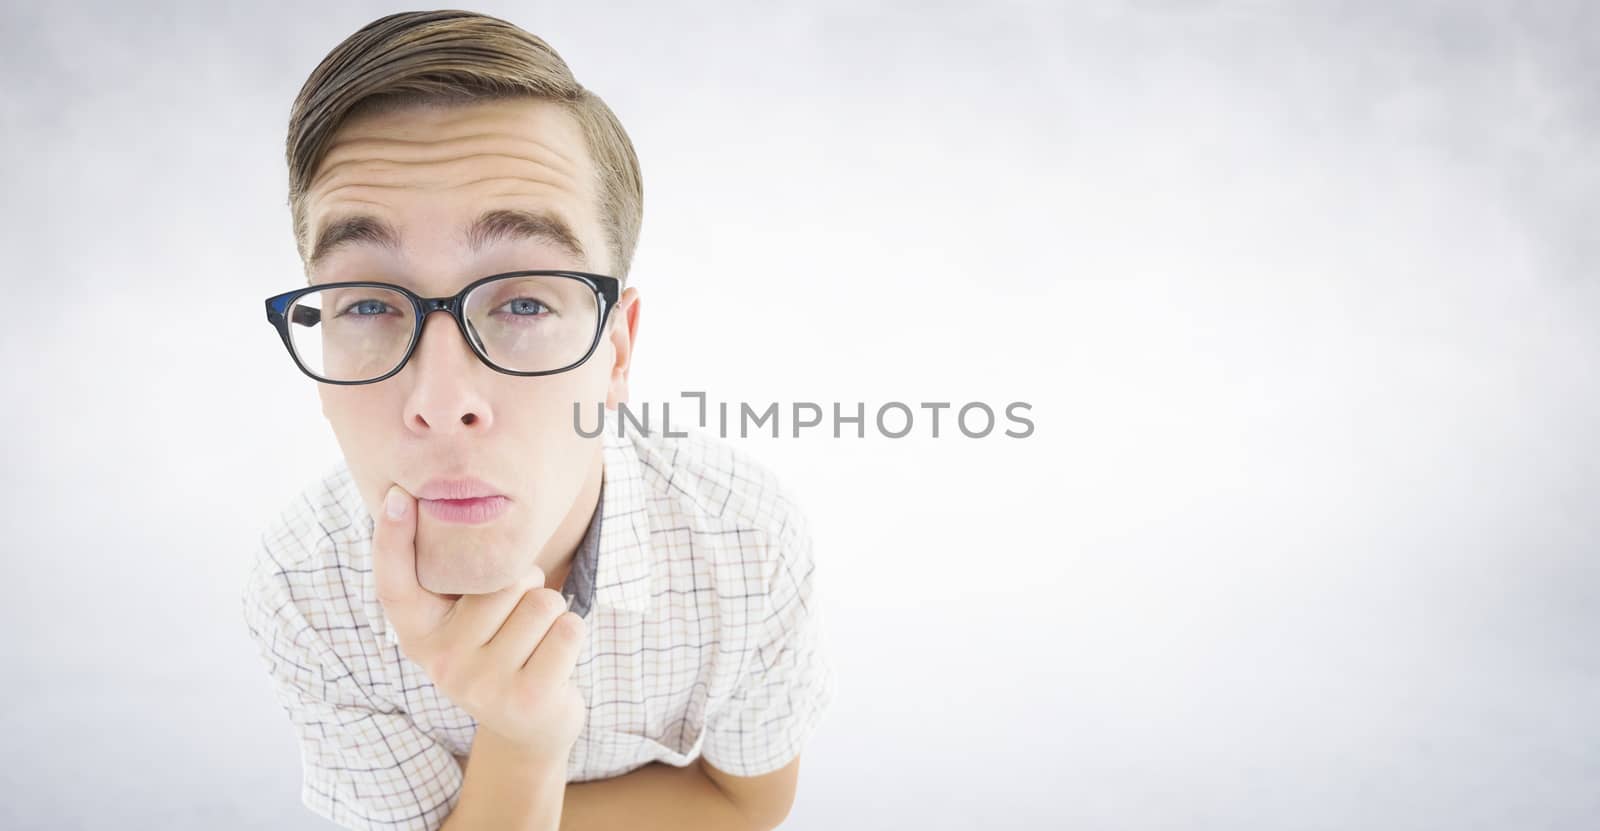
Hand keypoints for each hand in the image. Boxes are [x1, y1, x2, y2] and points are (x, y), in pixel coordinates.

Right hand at [373, 484, 587, 764]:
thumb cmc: (500, 649)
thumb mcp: (465, 621)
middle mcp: (441, 660)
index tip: (397, 495)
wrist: (530, 726)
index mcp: (419, 635)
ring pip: (542, 601)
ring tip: (536, 642)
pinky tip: (554, 660)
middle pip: (506, 580)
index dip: (391, 539)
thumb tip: (452, 505)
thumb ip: (454, 579)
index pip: (394, 584)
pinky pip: (568, 628)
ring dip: (553, 612)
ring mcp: (481, 683)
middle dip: (528, 587)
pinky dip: (572, 634)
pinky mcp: (526, 697)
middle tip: (516, 623)